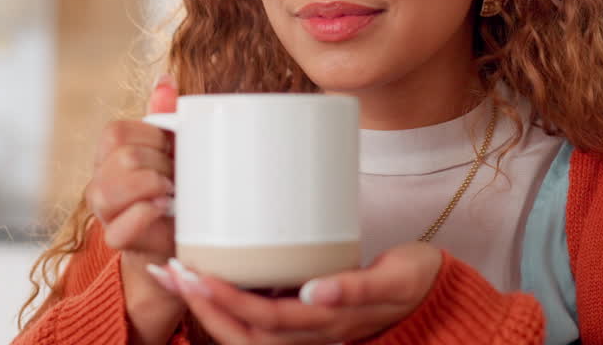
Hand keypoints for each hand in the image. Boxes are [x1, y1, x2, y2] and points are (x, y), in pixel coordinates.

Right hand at [86, 75, 182, 339]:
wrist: (175, 245)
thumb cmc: (175, 191)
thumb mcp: (172, 151)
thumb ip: (164, 117)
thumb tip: (165, 79)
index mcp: (111, 155)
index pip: (116, 132)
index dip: (151, 136)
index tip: (173, 150)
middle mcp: (100, 181)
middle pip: (120, 157)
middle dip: (158, 163)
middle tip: (179, 176)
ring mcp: (105, 214)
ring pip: (107, 189)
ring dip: (150, 185)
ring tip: (173, 192)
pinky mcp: (118, 241)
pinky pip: (118, 227)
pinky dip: (145, 214)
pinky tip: (166, 209)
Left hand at [158, 242, 443, 344]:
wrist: (431, 293)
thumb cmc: (413, 280)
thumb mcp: (393, 279)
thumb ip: (355, 286)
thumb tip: (314, 292)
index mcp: (324, 323)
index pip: (261, 320)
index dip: (225, 301)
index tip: (195, 273)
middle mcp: (308, 332)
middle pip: (241, 330)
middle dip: (201, 303)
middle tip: (171, 268)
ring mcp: (304, 327)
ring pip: (242, 328)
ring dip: (205, 304)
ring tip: (175, 273)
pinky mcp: (302, 313)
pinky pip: (254, 318)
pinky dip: (224, 302)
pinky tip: (205, 277)